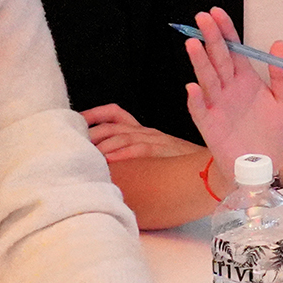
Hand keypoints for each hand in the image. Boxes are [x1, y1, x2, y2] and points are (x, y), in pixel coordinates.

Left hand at [81, 103, 203, 160]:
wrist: (210, 169)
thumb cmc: (182, 166)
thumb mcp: (158, 154)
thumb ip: (137, 154)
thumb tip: (109, 166)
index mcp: (144, 130)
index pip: (115, 114)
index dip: (94, 115)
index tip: (76, 121)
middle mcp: (146, 132)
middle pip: (111, 126)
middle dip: (90, 133)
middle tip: (72, 142)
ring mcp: (153, 140)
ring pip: (121, 136)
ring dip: (101, 145)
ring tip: (85, 152)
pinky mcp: (161, 149)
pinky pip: (137, 149)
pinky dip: (121, 154)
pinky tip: (108, 160)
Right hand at [183, 8, 282, 174]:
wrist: (268, 166)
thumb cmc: (276, 134)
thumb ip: (281, 75)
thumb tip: (279, 43)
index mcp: (246, 79)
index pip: (233, 49)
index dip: (225, 31)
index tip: (216, 12)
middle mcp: (229, 89)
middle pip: (217, 59)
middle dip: (210, 38)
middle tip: (201, 18)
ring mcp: (218, 106)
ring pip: (207, 79)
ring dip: (199, 62)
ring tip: (193, 44)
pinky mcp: (210, 126)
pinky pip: (200, 111)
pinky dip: (196, 100)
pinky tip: (193, 87)